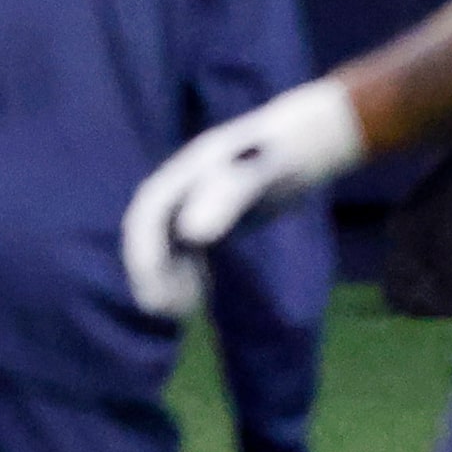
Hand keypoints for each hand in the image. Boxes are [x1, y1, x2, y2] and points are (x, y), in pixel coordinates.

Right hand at [122, 79, 362, 316]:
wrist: (306, 140)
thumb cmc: (283, 153)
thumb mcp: (259, 173)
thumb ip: (225, 197)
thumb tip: (189, 233)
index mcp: (182, 174)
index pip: (145, 217)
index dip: (144, 257)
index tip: (159, 294)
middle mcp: (180, 188)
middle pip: (147, 233)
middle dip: (149, 273)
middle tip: (170, 311)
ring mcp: (193, 202)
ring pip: (162, 244)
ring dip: (164, 277)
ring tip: (186, 308)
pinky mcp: (210, 215)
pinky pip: (183, 249)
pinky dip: (185, 274)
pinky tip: (201, 294)